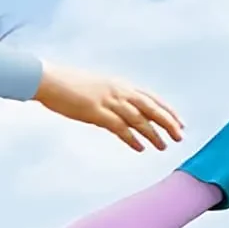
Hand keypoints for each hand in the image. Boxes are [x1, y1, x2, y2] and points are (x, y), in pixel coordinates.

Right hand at [34, 64, 182, 151]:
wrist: (48, 79)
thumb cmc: (65, 83)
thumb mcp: (92, 87)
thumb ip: (106, 96)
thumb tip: (113, 108)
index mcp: (119, 84)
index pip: (150, 97)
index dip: (166, 110)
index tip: (178, 121)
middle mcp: (119, 91)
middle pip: (151, 108)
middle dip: (168, 122)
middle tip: (180, 135)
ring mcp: (108, 101)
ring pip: (139, 119)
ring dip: (153, 134)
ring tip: (164, 146)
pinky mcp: (96, 112)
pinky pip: (120, 127)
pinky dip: (132, 138)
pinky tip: (140, 148)